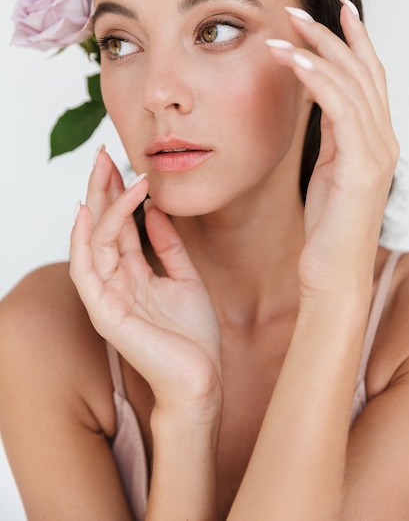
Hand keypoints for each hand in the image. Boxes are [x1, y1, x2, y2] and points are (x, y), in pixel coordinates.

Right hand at [70, 150, 221, 415]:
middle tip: (102, 153)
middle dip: (101, 189)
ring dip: (98, 203)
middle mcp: (116, 281)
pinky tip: (87, 210)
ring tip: (107, 169)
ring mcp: (107, 297)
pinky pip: (86, 270)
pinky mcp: (105, 313)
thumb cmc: (194, 336)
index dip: (120, 194)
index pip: (120, 227)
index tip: (125, 162)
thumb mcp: (185, 278)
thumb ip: (168, 246)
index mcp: (133, 275)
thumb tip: (154, 210)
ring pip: (93, 240)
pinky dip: (84, 239)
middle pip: (102, 227)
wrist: (201, 379)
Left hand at [268, 0, 398, 297]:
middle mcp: (384, 140)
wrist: (333, 273)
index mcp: (375, 140)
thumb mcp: (329, 171)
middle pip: (363, 71)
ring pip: (353, 82)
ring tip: (287, 26)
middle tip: (299, 9)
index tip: (334, 11)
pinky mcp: (363, 166)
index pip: (368, 78)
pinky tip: (292, 60)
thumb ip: (332, 135)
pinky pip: (340, 108)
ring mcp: (377, 152)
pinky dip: (316, 78)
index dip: (354, 41)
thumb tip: (316, 100)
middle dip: (332, 34)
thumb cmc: (328, 228)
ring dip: (318, 49)